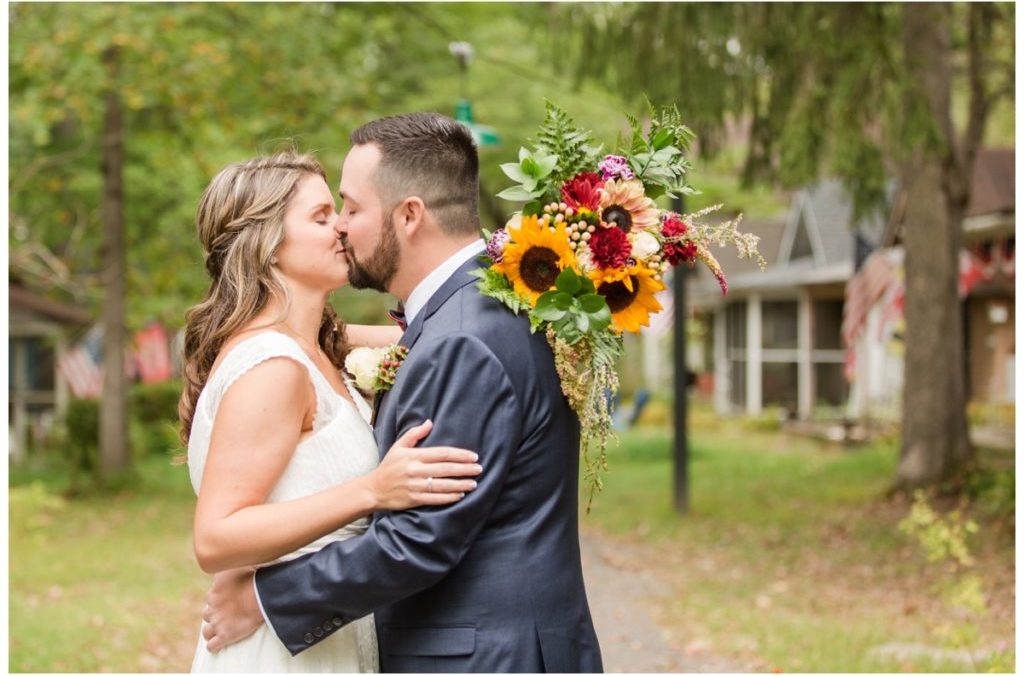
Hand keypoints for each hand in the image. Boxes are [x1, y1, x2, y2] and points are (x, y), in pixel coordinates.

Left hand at [202, 567, 263, 652]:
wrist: (260, 595)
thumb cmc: (251, 578)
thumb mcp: (236, 566)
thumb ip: (228, 565)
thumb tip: (225, 560)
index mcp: (213, 594)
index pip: (210, 600)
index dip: (218, 601)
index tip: (229, 600)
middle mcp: (212, 609)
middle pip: (207, 615)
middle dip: (214, 615)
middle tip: (227, 615)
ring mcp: (218, 624)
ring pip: (206, 632)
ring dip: (212, 631)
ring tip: (220, 631)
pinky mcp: (225, 636)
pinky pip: (212, 646)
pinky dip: (214, 646)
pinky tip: (220, 644)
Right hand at [367, 420, 481, 509]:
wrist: (373, 489)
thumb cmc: (389, 466)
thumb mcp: (398, 447)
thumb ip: (414, 434)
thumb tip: (430, 422)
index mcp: (414, 456)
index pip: (441, 453)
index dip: (459, 455)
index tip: (473, 456)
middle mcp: (415, 470)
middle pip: (445, 469)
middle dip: (464, 469)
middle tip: (479, 469)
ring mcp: (415, 486)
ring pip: (442, 485)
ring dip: (460, 484)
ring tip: (474, 483)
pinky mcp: (414, 499)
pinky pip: (435, 499)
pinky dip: (449, 497)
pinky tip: (460, 495)